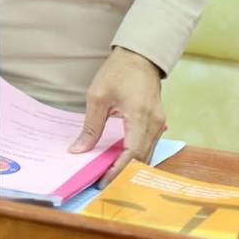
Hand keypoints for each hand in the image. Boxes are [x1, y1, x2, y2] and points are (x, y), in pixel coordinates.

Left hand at [70, 46, 164, 185]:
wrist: (139, 54)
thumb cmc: (118, 71)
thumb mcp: (98, 97)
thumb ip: (91, 127)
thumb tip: (78, 150)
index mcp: (140, 116)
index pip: (132, 154)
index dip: (117, 171)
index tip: (102, 181)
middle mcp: (154, 123)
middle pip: (142, 159)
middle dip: (123, 174)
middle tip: (103, 183)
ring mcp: (159, 123)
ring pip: (147, 155)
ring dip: (130, 167)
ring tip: (109, 175)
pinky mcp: (158, 121)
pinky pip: (149, 145)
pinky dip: (135, 156)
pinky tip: (120, 160)